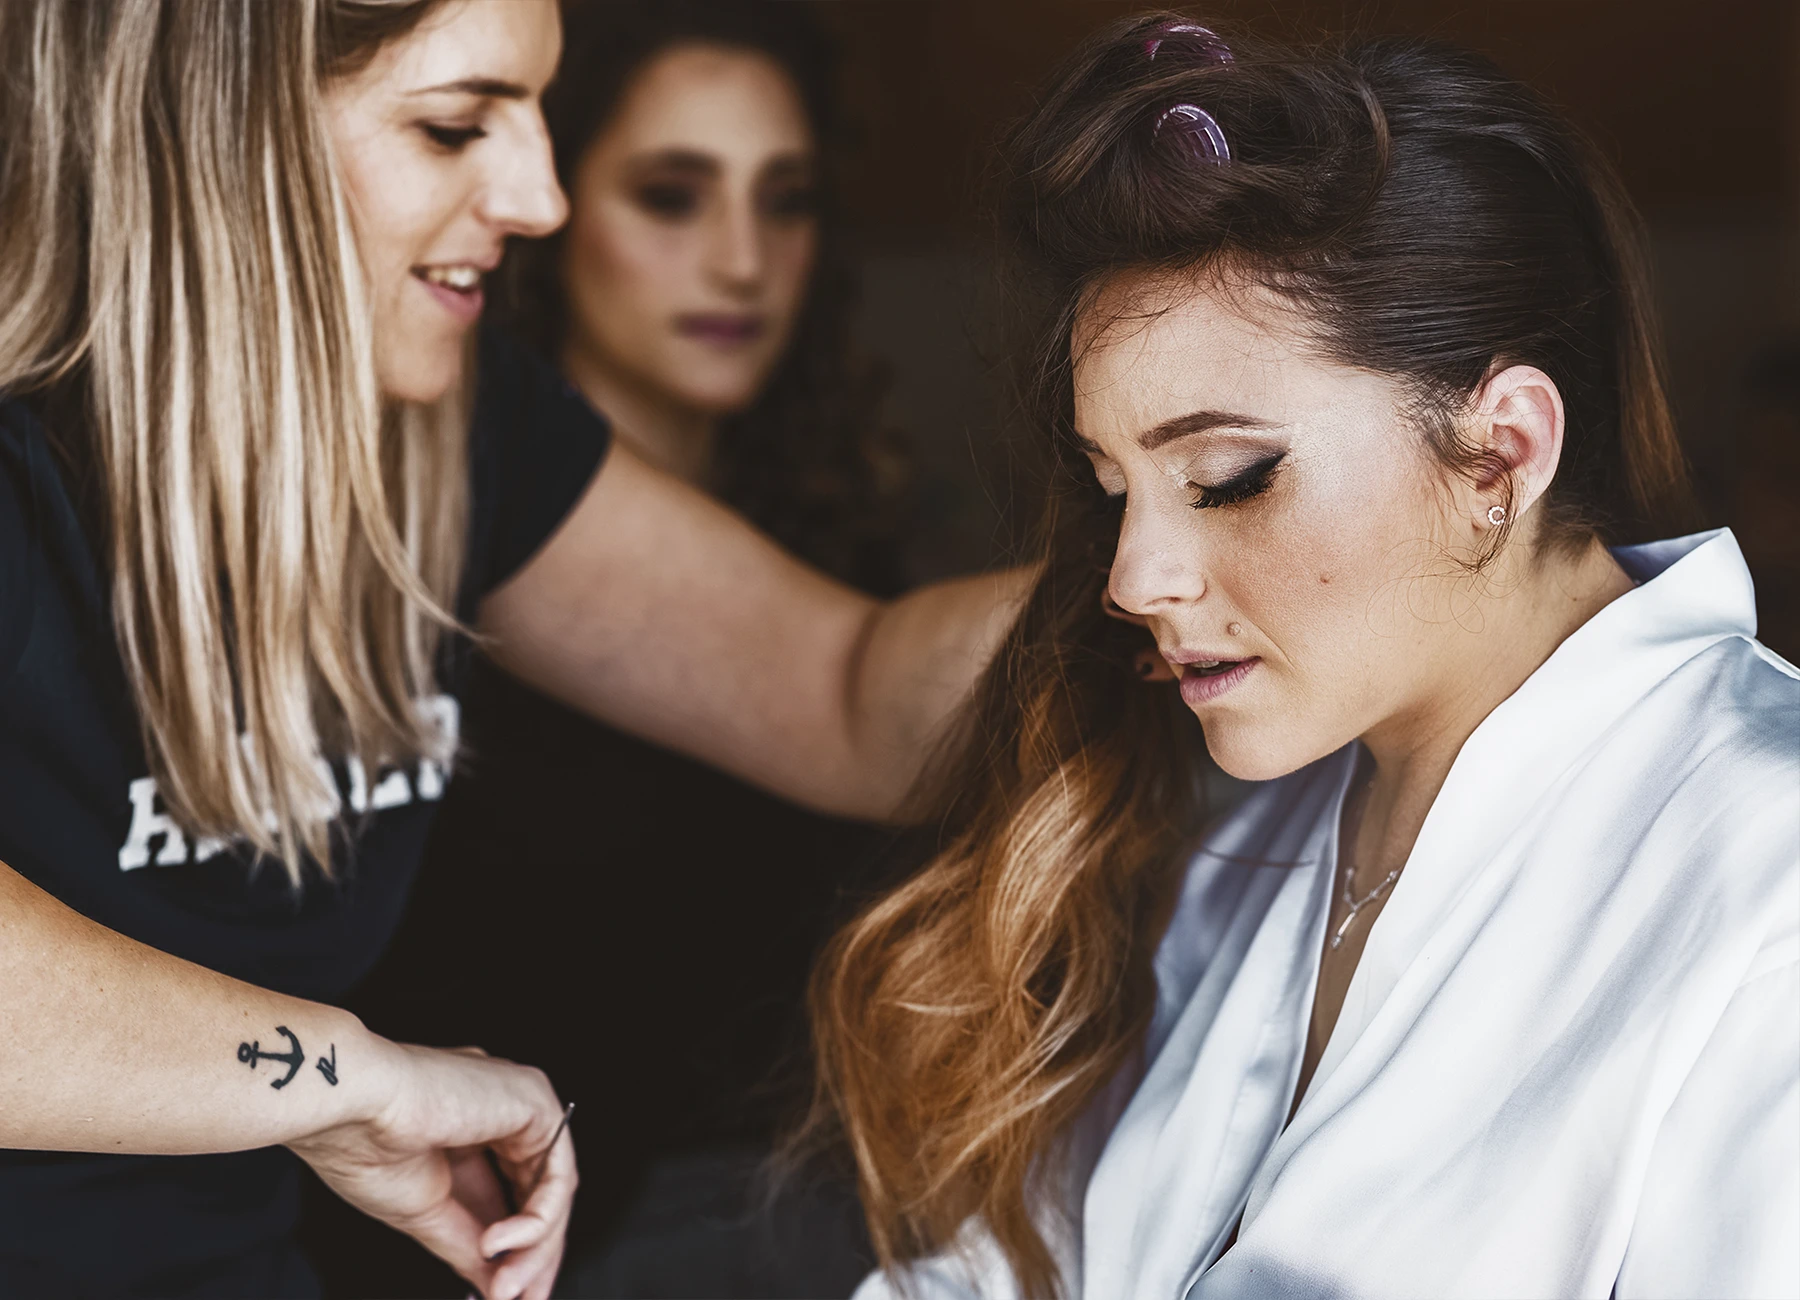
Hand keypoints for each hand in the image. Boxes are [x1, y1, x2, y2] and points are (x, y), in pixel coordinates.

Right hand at [287, 1041, 576, 1299]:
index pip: (512, 1200)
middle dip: (533, 1258)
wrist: (349, 1106)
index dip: (517, 1255)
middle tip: (518, 1299)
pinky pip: (558, 1174)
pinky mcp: (535, 1100)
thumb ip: (469, 1246)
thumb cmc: (363, 1146)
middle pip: (539, 1197)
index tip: (507, 1297)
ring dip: (533, 1249)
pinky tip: (500, 1244)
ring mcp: (518, 1105)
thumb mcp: (428, 1213)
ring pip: (552, 1190)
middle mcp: (498, 1116)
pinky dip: (538, 1220)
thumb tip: (498, 1285)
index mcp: (467, 1134)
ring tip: (502, 1284)